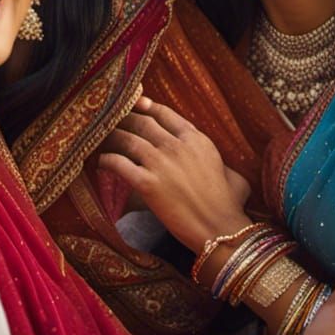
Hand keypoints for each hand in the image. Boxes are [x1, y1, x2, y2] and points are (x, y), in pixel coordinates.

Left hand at [97, 95, 249, 252]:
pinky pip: (119, 164)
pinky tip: (101, 162)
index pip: (165, 114)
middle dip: (125, 119)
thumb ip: (222, 164)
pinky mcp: (147, 184)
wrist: (221, 230)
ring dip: (112, 137)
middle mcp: (176, 146)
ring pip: (128, 139)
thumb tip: (222, 169)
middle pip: (143, 122)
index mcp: (196, 140)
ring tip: (102, 138)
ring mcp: (160, 163)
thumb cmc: (230, 206)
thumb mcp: (234, 176)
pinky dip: (107, 160)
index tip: (137, 104)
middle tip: (112, 120)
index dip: (148, 107)